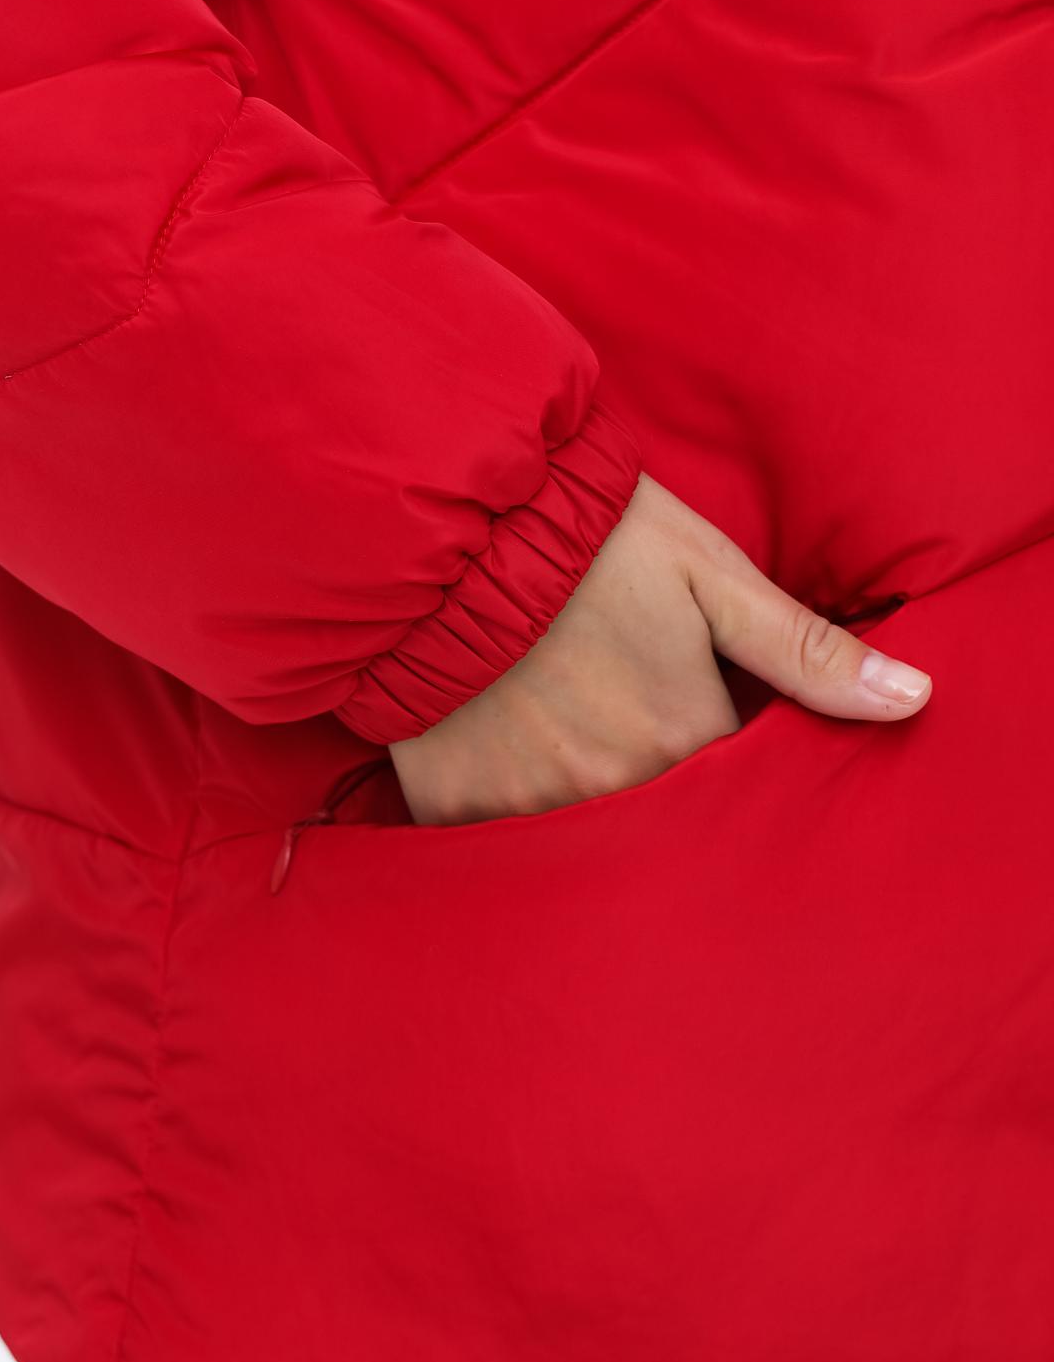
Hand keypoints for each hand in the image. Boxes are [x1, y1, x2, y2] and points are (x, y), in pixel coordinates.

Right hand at [389, 473, 931, 825]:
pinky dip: (505, 800)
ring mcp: (530, 807)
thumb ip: (806, 652)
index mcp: (686, 738)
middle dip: (653, 772)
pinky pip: (494, 833)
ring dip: (582, 790)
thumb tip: (914, 702)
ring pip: (581, 827)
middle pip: (661, 810)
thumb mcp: (711, 575)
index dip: (718, 735)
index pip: (733, 774)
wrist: (447, 528)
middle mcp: (615, 791)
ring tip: (563, 725)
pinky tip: (501, 746)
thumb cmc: (591, 542)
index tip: (690, 694)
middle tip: (620, 706)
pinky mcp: (455, 808)